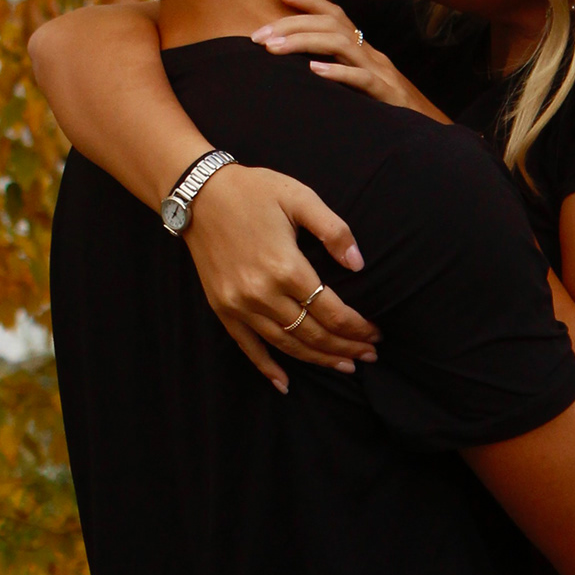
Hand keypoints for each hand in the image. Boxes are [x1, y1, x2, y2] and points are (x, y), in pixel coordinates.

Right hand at [184, 163, 379, 394]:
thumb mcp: (300, 197)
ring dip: (318, 359)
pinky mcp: (222, 308)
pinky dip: (267, 367)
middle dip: (345, 347)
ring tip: (345, 365)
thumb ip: (334, 231)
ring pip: (286, 344)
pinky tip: (285, 382)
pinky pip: (248, 346)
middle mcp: (261, 293)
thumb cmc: (254, 191)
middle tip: (370, 355)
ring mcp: (239, 305)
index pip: (331, 311)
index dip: (357, 327)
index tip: (376, 333)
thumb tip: (358, 265)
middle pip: (312, 333)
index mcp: (285, 266)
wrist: (198, 194)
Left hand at [251, 0, 419, 109]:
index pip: (334, 14)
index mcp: (362, 49)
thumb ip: (335, 69)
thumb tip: (298, 64)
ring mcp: (380, 72)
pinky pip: (361, 79)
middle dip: (292, 25)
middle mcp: (370, 54)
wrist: (423, 130)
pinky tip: (314, 72)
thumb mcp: (356, 83)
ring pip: (342, 45)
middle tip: (258, 37)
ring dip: (304, 43)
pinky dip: (337, 73)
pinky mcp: (386, 95)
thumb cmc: (383, 108)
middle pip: (332, 24)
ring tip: (274, 50)